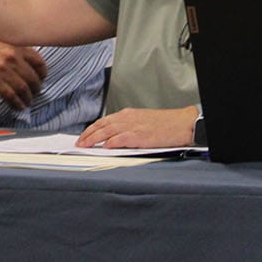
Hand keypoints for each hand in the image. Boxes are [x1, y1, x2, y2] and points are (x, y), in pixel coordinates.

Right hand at [0, 38, 46, 108]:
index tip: (41, 80)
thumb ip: (14, 48)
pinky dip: (17, 103)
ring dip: (28, 99)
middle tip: (35, 94)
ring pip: (23, 88)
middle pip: (32, 78)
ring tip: (28, 103)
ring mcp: (1, 68)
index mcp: (15, 45)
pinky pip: (10, 95)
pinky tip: (19, 106)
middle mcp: (11, 56)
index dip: (42, 74)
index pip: (39, 62)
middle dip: (36, 89)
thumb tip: (30, 62)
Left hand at [77, 106, 198, 149]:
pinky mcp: (141, 136)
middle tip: (78, 143)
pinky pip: (122, 138)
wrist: (183, 123)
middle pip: (102, 125)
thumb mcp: (142, 121)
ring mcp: (134, 126)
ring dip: (94, 139)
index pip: (104, 121)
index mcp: (128, 114)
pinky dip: (112, 142)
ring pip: (108, 131)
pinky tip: (104, 147)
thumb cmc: (165, 124)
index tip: (83, 137)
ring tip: (84, 146)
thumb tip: (112, 138)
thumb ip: (127, 127)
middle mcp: (128, 118)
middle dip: (88, 135)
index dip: (91, 129)